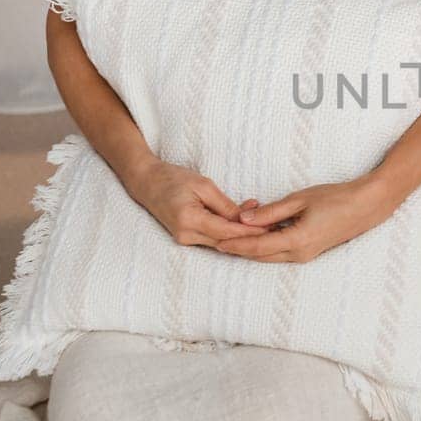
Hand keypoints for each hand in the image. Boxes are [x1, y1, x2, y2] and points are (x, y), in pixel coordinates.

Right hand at [125, 156, 274, 248]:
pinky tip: (243, 223)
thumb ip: (225, 205)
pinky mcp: (185, 238)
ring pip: (220, 242)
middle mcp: (185, 235)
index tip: (270, 228)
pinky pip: (212, 238)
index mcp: (188, 220)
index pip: (226, 231)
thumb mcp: (203, 185)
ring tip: (263, 223)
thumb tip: (245, 220)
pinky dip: (228, 232)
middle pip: (225, 241)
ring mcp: (184, 239)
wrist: (146, 182)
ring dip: (240, 234)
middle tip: (273, 228)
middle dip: (249, 236)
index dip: (249, 231)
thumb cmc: (173, 178)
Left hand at [214, 175, 398, 262]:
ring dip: (252, 248)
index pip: (257, 247)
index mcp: (297, 241)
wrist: (367, 206)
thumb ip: (271, 212)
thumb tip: (244, 219)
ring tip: (231, 239)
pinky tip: (256, 236)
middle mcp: (300, 253)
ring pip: (271, 256)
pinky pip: (282, 252)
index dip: (236, 245)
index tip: (217, 241)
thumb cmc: (336, 198)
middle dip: (239, 249)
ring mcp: (306, 255)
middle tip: (217, 242)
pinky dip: (266, 245)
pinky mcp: (310, 250)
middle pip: (261, 256)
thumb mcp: (300, 199)